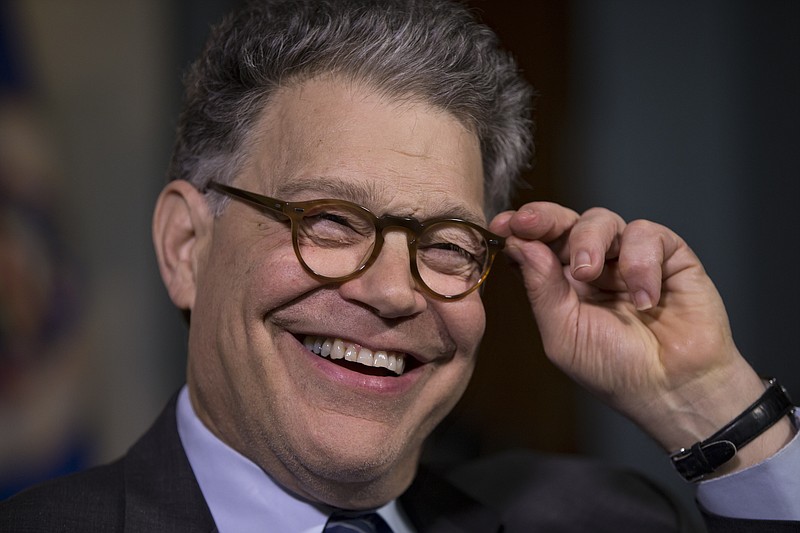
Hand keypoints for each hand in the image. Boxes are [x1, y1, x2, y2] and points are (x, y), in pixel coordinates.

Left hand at [490, 203, 793, 469]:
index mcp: (562, 282)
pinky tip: (644, 299)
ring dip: (589, 241)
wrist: (673, 388)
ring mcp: (628, 256)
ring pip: (601, 220)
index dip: (519, 229)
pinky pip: (647, 234)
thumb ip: (542, 289)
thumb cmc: (614, 368)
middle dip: (544, 218)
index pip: (536, 244)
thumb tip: (520, 243)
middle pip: (564, 222)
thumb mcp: (564, 333)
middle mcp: (594, 264)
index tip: (502, 225)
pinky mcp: (668, 254)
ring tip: (589, 273)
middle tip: (529, 223)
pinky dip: (641, 263)